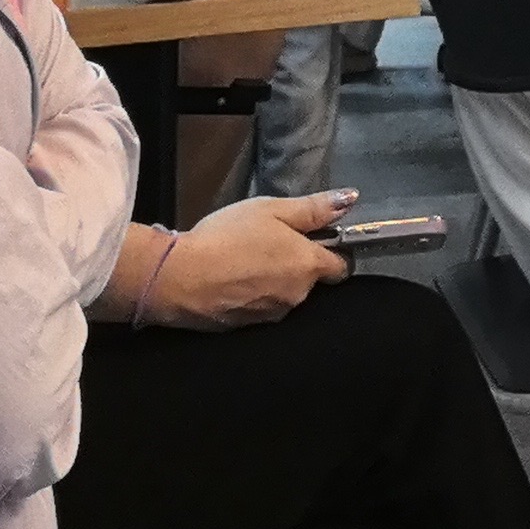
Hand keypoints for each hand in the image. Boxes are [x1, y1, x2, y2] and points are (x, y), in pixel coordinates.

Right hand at [151, 194, 354, 328]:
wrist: (179, 278)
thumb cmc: (228, 237)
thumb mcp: (271, 210)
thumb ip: (313, 208)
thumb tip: (350, 200)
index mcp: (308, 266)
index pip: (341, 266)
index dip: (333, 251)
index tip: (315, 239)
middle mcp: (297, 296)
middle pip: (311, 281)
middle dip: (297, 264)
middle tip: (268, 242)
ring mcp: (272, 316)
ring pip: (285, 295)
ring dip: (275, 281)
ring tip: (246, 260)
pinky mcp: (247, 328)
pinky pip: (260, 308)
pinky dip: (253, 296)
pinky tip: (232, 281)